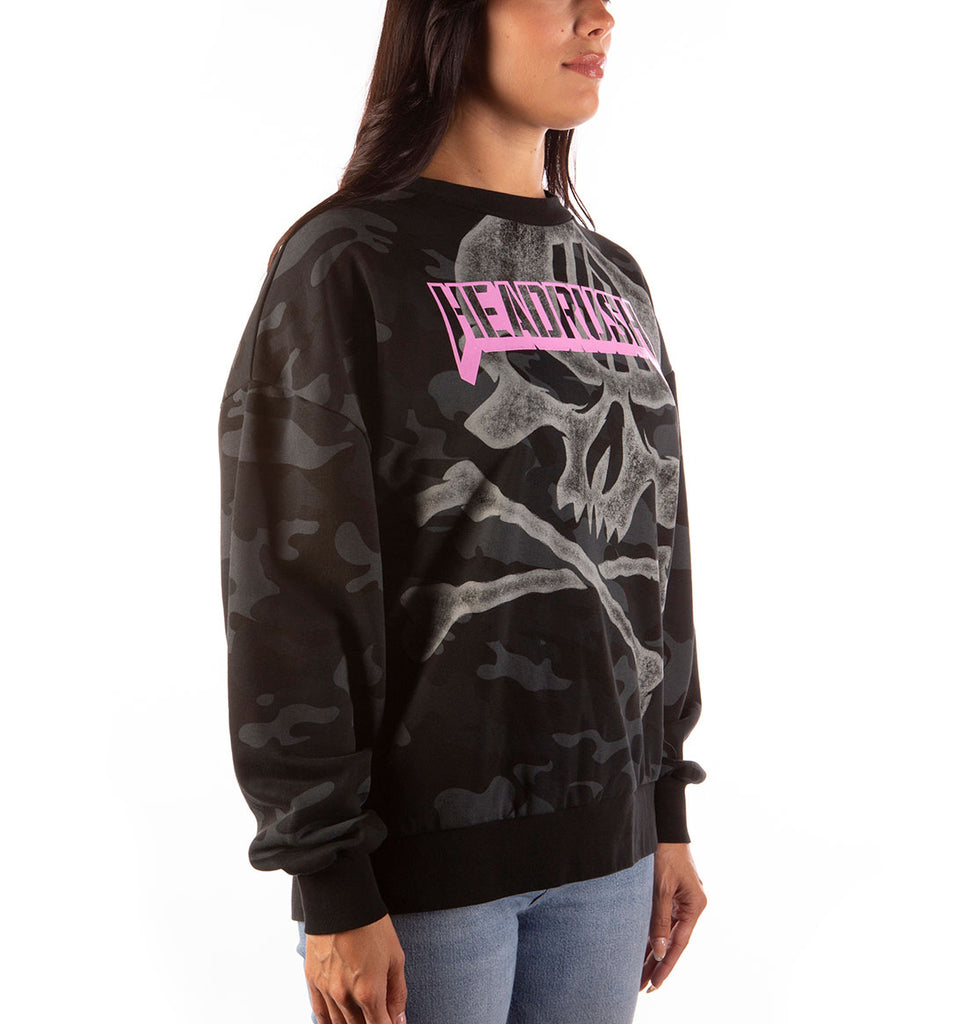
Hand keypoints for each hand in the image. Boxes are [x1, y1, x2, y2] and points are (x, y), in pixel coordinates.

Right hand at [304, 914, 407, 1023]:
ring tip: (362, 1019)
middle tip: (380, 1016)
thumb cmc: (372, 925)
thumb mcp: (395, 957)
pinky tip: (337, 1023)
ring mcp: (326, 989)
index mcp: (370, 992)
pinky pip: (320, 1013)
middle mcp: (345, 996)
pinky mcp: (312, 980)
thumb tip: (398, 1020)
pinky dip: (329, 1022)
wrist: (341, 900)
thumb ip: (397, 993)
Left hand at [640, 843, 705, 992]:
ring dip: (652, 951)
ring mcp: (682, 900)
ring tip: (637, 975)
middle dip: (656, 964)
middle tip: (641, 987)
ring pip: (666, 933)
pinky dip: (652, 934)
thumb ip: (659, 920)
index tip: (654, 985)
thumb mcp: (660, 888)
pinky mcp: (672, 894)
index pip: (679, 944)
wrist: (664, 826)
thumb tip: (658, 951)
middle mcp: (691, 906)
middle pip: (672, 942)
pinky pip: (662, 920)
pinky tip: (641, 949)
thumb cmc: (664, 853)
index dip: (666, 966)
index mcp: (695, 906)